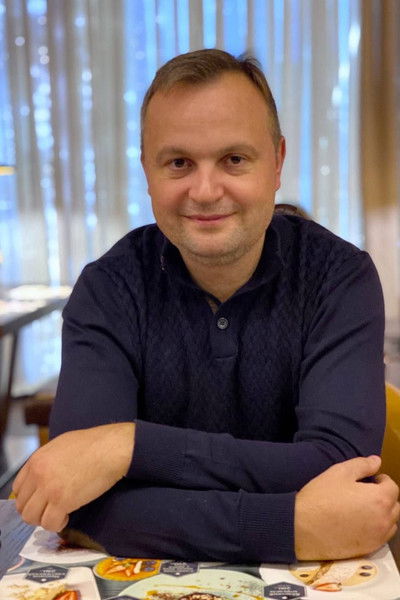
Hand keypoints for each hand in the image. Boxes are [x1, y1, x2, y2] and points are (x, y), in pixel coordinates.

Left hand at [12, 422, 134, 531]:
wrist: (110, 448)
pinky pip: (49, 523)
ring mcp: (48, 488)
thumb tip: (42, 478)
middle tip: (51, 510)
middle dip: (36, 511)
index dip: (28, 498)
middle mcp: (38, 474)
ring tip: (59, 514)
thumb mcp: (61, 446)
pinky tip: (67, 517)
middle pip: (22, 506)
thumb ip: (46, 462)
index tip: (39, 502)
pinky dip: (57, 524)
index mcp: (36, 460)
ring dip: (44, 520)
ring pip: (31, 517)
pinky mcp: (62, 501)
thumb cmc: (92, 444)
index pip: (18, 489)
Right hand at [295, 455, 399, 559]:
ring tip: (364, 508)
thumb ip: (362, 465)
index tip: (370, 479)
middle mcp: (384, 520)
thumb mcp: (339, 472)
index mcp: (379, 498)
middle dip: (385, 496)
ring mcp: (377, 537)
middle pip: (395, 506)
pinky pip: (381, 537)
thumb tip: (377, 461)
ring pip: (391, 523)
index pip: (392, 486)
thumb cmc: (321, 496)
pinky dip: (377, 528)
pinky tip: (359, 523)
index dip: (382, 480)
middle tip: (366, 492)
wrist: (303, 527)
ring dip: (383, 513)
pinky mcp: (368, 549)